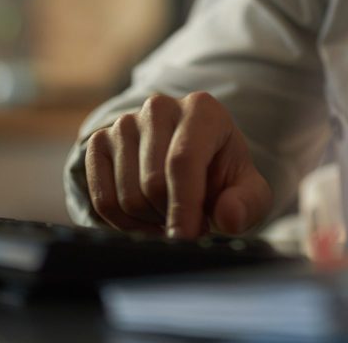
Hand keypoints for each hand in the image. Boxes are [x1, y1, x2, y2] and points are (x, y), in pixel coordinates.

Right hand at [83, 91, 271, 238]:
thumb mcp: (248, 191)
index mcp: (201, 108)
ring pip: (126, 196)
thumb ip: (247, 204)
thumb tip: (229, 217)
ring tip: (170, 214)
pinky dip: (123, 223)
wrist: (193, 164)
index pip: (183, 160)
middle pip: (151, 183)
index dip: (184, 206)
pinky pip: (102, 200)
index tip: (186, 239)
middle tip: (189, 222)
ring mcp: (124, 123)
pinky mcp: (99, 142)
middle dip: (170, 216)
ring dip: (149, 222)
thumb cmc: (222, 176)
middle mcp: (159, 107)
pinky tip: (145, 219)